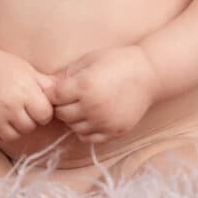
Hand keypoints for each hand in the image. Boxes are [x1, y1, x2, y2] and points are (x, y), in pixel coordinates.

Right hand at [0, 47, 55, 146]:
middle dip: (29, 118)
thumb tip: (71, 91)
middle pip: (30, 126)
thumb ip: (48, 84)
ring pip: (15, 135)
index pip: (44, 115)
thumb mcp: (28, 70)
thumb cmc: (3, 66)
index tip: (34, 101)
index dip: (42, 109)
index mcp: (23, 91)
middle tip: (19, 104)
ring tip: (8, 109)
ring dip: (15, 126)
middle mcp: (8, 107)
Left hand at [40, 44, 155, 143]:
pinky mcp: (114, 131)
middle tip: (70, 98)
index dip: (53, 93)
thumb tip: (48, 85)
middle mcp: (92, 106)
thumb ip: (68, 73)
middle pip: (62, 114)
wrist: (149, 74)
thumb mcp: (90, 59)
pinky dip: (86, 130)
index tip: (58, 89)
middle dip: (62, 106)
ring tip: (83, 107)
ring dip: (74, 119)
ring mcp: (103, 121)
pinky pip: (89, 138)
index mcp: (84, 86)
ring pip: (74, 128)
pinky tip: (92, 117)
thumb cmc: (118, 61)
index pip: (53, 97)